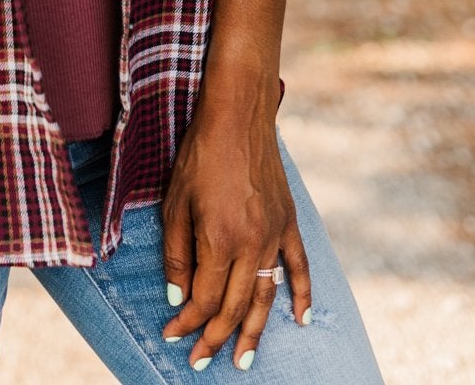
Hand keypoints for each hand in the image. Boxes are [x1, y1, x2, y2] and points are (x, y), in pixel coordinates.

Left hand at [160, 84, 310, 370]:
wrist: (237, 115)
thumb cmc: (199, 154)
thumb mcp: (174, 203)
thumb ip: (178, 255)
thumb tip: (179, 300)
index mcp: (219, 240)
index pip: (204, 298)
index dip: (187, 322)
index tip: (171, 336)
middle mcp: (251, 245)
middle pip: (234, 306)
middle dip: (216, 339)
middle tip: (199, 362)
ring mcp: (274, 235)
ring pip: (266, 297)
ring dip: (254, 332)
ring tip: (243, 361)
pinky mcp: (288, 223)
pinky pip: (299, 267)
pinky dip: (302, 295)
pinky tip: (300, 320)